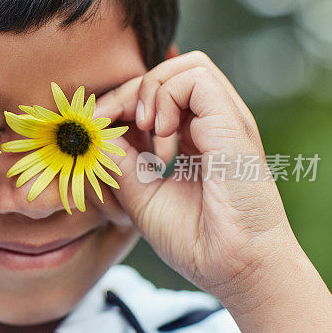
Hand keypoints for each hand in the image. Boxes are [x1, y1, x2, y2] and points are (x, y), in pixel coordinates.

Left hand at [94, 51, 297, 302]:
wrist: (234, 268)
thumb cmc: (194, 240)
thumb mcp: (140, 194)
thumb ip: (121, 160)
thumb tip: (97, 131)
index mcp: (192, 137)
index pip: (157, 93)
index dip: (122, 102)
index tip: (97, 126)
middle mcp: (212, 123)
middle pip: (169, 71)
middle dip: (129, 91)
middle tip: (109, 123)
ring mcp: (225, 120)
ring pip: (187, 64)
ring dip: (152, 91)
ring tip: (146, 134)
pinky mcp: (232, 124)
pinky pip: (196, 78)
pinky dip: (168, 100)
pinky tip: (161, 140)